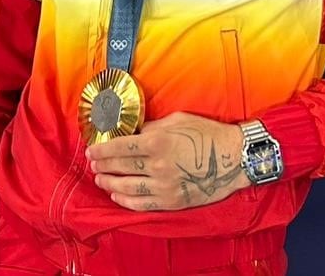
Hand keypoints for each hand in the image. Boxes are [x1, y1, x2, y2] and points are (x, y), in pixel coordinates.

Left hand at [86, 111, 247, 211]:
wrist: (232, 158)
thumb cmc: (206, 133)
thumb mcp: (177, 120)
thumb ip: (152, 127)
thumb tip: (133, 133)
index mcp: (157, 141)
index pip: (120, 146)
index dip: (102, 150)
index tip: (91, 150)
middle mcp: (157, 166)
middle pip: (121, 168)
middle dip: (103, 166)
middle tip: (93, 164)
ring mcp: (164, 187)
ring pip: (127, 189)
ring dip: (110, 184)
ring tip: (100, 180)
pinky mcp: (171, 201)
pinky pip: (142, 204)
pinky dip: (125, 201)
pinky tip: (117, 196)